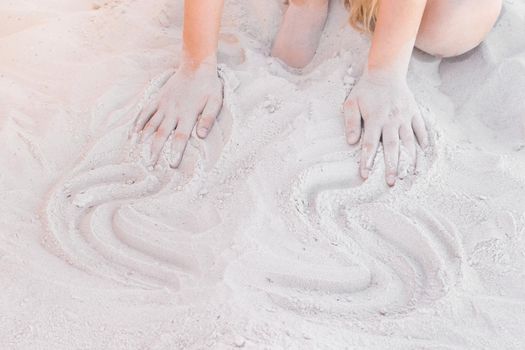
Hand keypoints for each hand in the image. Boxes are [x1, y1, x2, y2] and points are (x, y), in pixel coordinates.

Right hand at [134, 60, 222, 167]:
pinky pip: (145, 112)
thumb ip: (208, 118)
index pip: (180, 137)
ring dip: (143, 139)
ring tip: (136, 152)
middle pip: (161, 134)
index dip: (176, 152)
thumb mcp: (215, 101)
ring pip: (150, 124)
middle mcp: (173, 111)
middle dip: (155, 150)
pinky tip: (132, 134)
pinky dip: (138, 123)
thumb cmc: (208, 86)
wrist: (197, 66)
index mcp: (187, 114)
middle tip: (149, 165)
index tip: (171, 165)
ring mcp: (163, 104)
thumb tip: (201, 135)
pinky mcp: (158, 98)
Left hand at [343, 70, 428, 185]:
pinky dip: (424, 142)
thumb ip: (351, 122)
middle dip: (392, 166)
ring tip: (409, 175)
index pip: (370, 144)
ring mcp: (405, 116)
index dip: (367, 160)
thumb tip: (351, 142)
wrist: (386, 72)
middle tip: (391, 183)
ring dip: (409, 159)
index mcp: (375, 118)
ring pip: (409, 141)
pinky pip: (421, 129)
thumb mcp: (351, 103)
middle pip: (392, 147)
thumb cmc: (365, 91)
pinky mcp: (414, 112)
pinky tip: (424, 155)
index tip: (365, 175)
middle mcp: (392, 119)